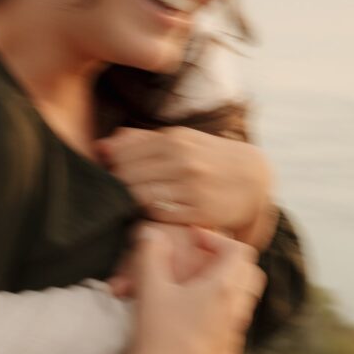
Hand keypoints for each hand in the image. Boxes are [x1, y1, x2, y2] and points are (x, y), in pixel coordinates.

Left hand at [96, 127, 272, 247]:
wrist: (252, 179)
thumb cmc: (205, 158)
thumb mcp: (178, 141)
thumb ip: (139, 141)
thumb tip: (101, 146)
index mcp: (174, 138)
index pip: (120, 155)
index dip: (110, 167)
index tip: (112, 173)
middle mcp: (183, 160)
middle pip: (126, 176)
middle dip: (116, 185)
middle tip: (116, 192)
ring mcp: (192, 186)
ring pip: (139, 196)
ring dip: (130, 201)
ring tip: (132, 202)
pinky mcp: (199, 211)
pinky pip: (158, 215)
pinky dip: (148, 214)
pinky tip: (151, 211)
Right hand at [107, 226, 263, 353]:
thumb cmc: (159, 334)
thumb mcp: (150, 288)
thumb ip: (150, 254)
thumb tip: (151, 232)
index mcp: (223, 289)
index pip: (239, 251)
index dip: (216, 239)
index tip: (193, 240)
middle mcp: (235, 310)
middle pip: (250, 274)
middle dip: (229, 260)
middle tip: (200, 259)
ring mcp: (232, 333)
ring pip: (243, 299)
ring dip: (224, 284)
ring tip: (191, 285)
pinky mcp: (223, 352)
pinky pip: (232, 321)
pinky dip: (218, 308)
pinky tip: (188, 314)